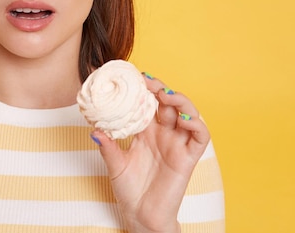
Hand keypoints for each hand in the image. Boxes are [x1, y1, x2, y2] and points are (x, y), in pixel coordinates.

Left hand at [92, 74, 209, 232]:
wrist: (141, 216)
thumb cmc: (129, 190)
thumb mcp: (115, 164)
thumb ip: (108, 147)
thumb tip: (94, 130)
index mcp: (147, 132)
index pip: (149, 103)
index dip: (145, 89)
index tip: (134, 77)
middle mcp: (164, 134)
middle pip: (169, 103)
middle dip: (161, 88)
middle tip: (148, 82)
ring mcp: (178, 144)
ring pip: (188, 113)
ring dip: (180, 100)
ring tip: (165, 95)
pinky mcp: (188, 158)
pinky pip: (200, 136)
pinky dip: (195, 123)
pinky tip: (183, 118)